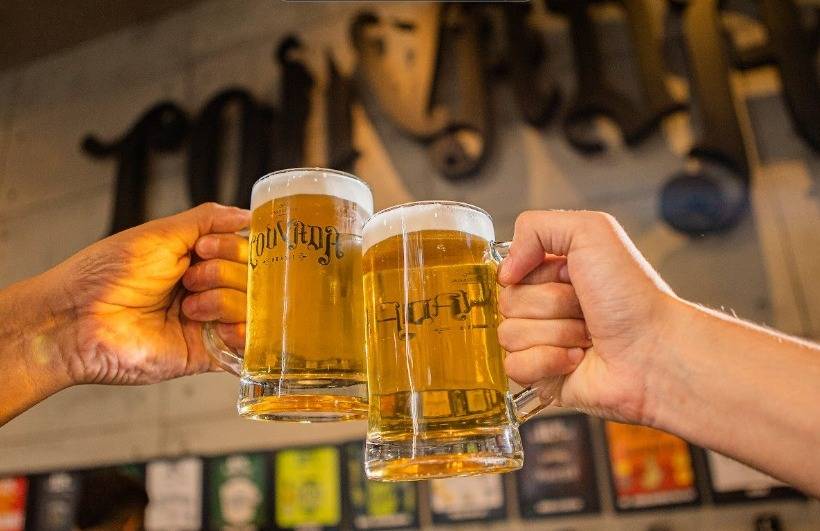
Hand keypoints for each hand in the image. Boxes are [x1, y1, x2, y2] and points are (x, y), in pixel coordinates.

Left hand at [48, 203, 248, 384]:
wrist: (76, 319)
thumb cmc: (107, 274)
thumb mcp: (161, 233)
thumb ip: (208, 220)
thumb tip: (247, 214)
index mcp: (199, 260)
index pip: (247, 250)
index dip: (235, 247)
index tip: (205, 248)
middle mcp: (208, 290)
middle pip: (254, 279)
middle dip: (225, 273)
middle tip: (189, 279)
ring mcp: (209, 323)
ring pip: (254, 309)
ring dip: (225, 301)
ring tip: (189, 307)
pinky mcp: (207, 355)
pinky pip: (247, 348)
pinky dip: (243, 334)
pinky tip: (219, 328)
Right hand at [497, 210, 678, 424]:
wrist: (655, 351)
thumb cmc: (633, 296)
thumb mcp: (589, 232)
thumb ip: (535, 227)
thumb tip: (504, 269)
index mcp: (552, 273)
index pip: (509, 271)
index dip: (534, 275)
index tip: (567, 276)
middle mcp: (546, 307)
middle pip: (508, 303)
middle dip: (550, 305)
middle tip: (585, 309)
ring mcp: (541, 342)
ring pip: (509, 335)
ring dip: (555, 334)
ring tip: (587, 335)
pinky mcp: (542, 376)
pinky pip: (514, 367)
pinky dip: (547, 362)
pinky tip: (577, 359)